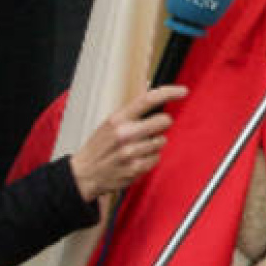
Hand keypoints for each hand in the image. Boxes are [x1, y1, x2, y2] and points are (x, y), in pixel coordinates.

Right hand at [69, 86, 185, 202]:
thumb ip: (132, 114)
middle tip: (150, 130)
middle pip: (164, 120)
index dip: (169, 92)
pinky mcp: (135, 168)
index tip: (183, 91)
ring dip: (154, 144)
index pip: (148, 99)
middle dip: (162, 124)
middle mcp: (124, 133)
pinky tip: (136, 159)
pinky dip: (150, 159)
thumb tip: (158, 102)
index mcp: (118, 119)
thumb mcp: (110, 124)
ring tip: (137, 148)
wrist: (83, 174)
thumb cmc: (99, 147)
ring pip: (162, 141)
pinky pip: (157, 158)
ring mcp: (130, 152)